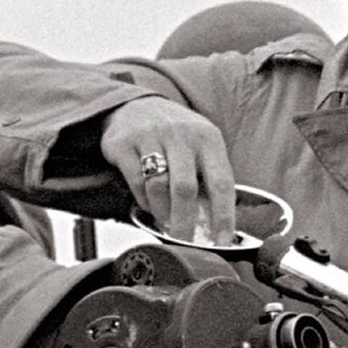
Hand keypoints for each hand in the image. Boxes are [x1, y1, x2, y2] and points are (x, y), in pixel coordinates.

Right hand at [98, 94, 236, 246]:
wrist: (134, 105)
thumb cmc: (176, 136)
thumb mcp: (201, 147)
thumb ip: (210, 178)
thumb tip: (219, 226)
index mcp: (208, 138)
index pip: (221, 183)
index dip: (223, 216)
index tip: (222, 242)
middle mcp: (180, 134)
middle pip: (185, 188)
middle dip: (185, 222)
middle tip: (185, 242)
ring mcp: (150, 135)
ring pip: (158, 186)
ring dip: (163, 212)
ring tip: (166, 222)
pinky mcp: (123, 142)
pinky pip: (136, 181)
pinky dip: (144, 200)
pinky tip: (149, 204)